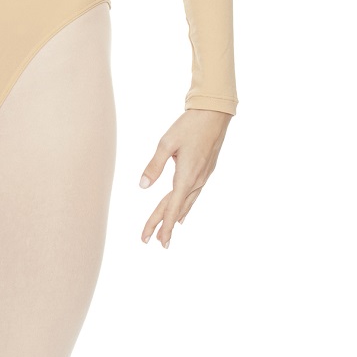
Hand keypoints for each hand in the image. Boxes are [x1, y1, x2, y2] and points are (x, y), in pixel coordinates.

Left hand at [138, 107, 231, 247]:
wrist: (214, 115)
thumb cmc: (189, 126)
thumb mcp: (166, 143)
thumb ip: (154, 166)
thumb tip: (143, 187)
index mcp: (186, 176)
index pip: (171, 207)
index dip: (163, 224)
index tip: (155, 240)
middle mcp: (196, 181)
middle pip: (176, 208)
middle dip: (163, 225)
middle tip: (149, 240)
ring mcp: (202, 178)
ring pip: (185, 203)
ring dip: (173, 218)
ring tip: (164, 233)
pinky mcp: (205, 172)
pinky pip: (192, 195)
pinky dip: (184, 207)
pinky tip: (182, 215)